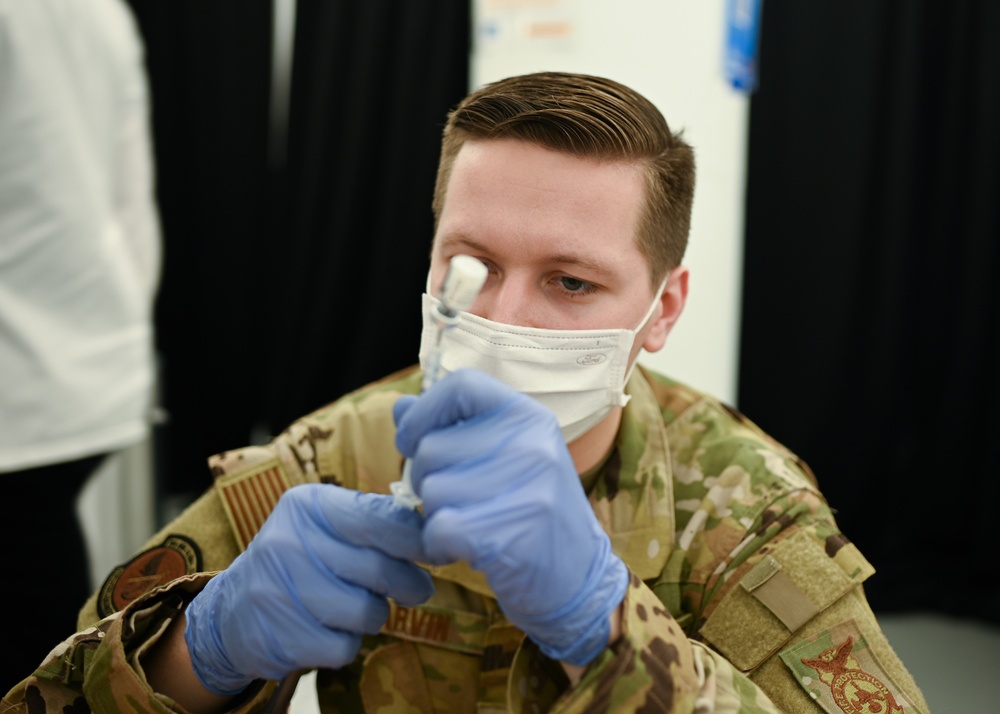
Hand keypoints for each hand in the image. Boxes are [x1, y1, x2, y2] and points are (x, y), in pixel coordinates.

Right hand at [184, 484, 433, 694]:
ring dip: (374, 614)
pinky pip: (345, 646)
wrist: (233, 609)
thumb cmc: (300, 558)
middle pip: (380, 569)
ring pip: (367, 612)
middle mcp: (289, 543)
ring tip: (357, 605)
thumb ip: (375, 520)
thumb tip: (434, 532)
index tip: (437, 553)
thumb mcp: (327, 523)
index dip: (418, 541)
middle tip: (416, 589)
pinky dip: (348, 642)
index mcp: (308, 506)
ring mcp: (279, 592)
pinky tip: (330, 628)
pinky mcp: (280, 637)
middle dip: (409, 583)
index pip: (381, 519)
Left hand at [394, 369, 627, 665]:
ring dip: (437, 516)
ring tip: (475, 526)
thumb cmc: (532, 515)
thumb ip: (453, 429)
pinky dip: (439, 545)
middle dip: (430, 480)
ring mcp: (524, 487)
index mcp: (529, 417)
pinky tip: (468, 550)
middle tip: (464, 503)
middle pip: (432, 447)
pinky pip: (437, 528)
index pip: (461, 385)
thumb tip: (401, 406)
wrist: (580, 581)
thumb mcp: (503, 459)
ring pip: (431, 490)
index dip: (424, 411)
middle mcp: (530, 444)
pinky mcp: (508, 533)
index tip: (413, 440)